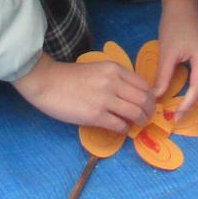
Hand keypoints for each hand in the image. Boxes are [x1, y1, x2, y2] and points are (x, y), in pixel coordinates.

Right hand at [12, 54, 157, 134]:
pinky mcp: (96, 115)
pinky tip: (120, 128)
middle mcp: (113, 82)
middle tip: (146, 117)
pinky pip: (120, 125)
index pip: (144, 85)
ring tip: (136, 124)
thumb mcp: (97, 69)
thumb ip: (115, 79)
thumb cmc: (70, 77)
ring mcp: (105, 99)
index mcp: (115, 69)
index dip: (150, 97)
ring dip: (140, 121)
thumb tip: (131, 96)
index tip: (148, 104)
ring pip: (136, 113)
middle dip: (149, 111)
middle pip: (145, 99)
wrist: (47, 82)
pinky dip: (124, 129)